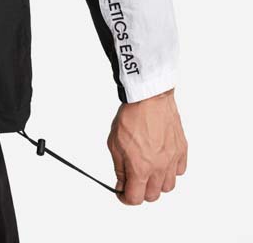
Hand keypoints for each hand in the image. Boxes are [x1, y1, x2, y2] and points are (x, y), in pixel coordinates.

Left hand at [107, 88, 187, 204]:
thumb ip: (119, 168)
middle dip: (141, 191)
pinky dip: (171, 170)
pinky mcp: (182, 149)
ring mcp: (173, 158)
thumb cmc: (132, 116)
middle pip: (153, 195)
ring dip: (157, 183)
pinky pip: (180, 170)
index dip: (125, 198)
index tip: (122, 192)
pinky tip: (162, 161)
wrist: (149, 98)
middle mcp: (160, 167)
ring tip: (148, 171)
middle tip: (133, 180)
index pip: (135, 198)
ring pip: (168, 186)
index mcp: (141, 168)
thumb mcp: (115, 144)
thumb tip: (121, 183)